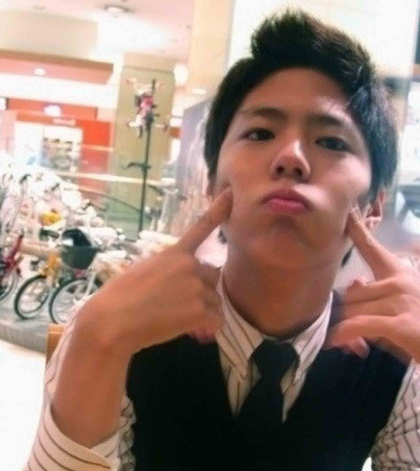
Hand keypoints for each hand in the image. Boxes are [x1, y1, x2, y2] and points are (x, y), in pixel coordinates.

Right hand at [76, 188, 232, 356]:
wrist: (112, 320)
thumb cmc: (118, 296)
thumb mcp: (143, 271)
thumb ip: (168, 270)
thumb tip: (183, 284)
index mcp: (174, 253)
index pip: (201, 227)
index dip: (218, 209)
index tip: (231, 193)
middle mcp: (189, 266)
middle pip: (212, 276)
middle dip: (202, 290)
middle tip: (181, 305)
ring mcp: (196, 287)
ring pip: (214, 299)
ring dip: (203, 311)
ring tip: (179, 320)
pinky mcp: (199, 310)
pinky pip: (216, 319)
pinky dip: (207, 328)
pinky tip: (192, 331)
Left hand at [327, 208, 419, 362]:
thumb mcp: (398, 304)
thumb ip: (374, 292)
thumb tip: (354, 283)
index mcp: (399, 272)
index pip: (371, 247)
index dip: (356, 228)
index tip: (347, 210)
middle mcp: (400, 281)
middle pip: (350, 292)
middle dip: (340, 313)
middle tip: (333, 328)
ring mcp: (402, 301)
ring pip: (351, 309)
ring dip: (340, 327)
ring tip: (337, 340)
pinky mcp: (402, 325)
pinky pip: (358, 326)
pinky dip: (343, 335)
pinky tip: (336, 342)